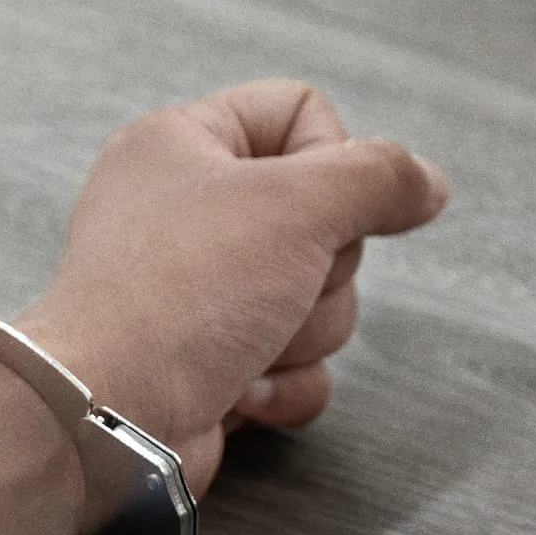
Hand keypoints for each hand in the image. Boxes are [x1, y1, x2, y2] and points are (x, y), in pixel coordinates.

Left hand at [20, 78, 447, 500]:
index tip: (318, 205)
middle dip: (320, 274)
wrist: (112, 421)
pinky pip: (296, 369)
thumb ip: (378, 177)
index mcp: (183, 145)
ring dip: (301, 337)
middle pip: (324, 224)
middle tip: (273, 287)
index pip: (301, 113)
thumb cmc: (173, 303)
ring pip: (317, 304)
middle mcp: (187, 218)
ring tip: (245, 347)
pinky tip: (240, 393)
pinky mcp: (211, 369)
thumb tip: (424, 182)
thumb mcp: (298, 205)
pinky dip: (282, 387)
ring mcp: (198, 300)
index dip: (334, 162)